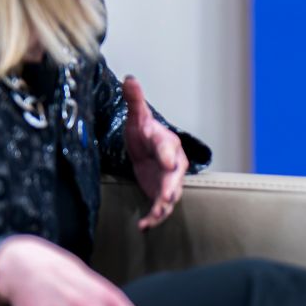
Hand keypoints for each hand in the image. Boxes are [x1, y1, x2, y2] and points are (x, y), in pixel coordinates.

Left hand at [122, 75, 187, 229]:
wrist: (145, 147)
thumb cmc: (144, 131)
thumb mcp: (137, 116)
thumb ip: (135, 100)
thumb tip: (129, 78)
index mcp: (168, 143)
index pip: (169, 149)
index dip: (169, 155)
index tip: (169, 162)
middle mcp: (173, 164)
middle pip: (176, 177)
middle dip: (172, 187)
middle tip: (167, 196)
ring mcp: (167, 181)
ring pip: (170, 196)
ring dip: (163, 207)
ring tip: (155, 215)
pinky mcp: (159, 194)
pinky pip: (159, 208)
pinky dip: (152, 218)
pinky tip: (142, 226)